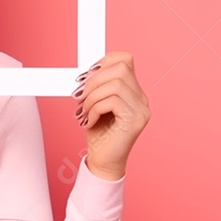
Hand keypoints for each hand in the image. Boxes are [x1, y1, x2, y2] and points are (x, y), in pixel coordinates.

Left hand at [72, 51, 150, 179]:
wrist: (102, 161)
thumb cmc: (98, 133)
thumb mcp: (94, 103)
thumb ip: (96, 86)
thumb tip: (86, 72)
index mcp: (133, 91)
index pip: (125, 59)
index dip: (103, 62)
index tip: (85, 77)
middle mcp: (141, 98)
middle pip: (121, 68)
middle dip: (94, 80)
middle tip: (80, 96)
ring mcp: (141, 109)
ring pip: (115, 85)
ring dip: (91, 97)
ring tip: (83, 112)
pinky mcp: (135, 121)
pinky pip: (112, 101)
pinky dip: (95, 108)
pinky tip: (89, 121)